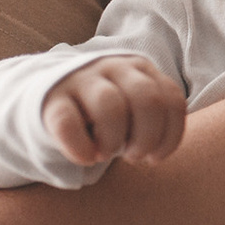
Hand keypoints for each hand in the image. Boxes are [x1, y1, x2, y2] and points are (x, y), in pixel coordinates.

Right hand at [41, 56, 187, 167]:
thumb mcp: (135, 109)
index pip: (170, 99)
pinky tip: (86, 157)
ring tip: (106, 153)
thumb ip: (155, 119)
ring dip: (113, 141)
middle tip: (134, 155)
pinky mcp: (53, 99)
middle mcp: (114, 67)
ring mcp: (82, 79)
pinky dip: (81, 148)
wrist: (55, 97)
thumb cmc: (106, 111)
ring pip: (110, 106)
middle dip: (147, 138)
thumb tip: (156, 151)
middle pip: (147, 99)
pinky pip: (68, 123)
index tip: (155, 157)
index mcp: (141, 69)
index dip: (170, 136)